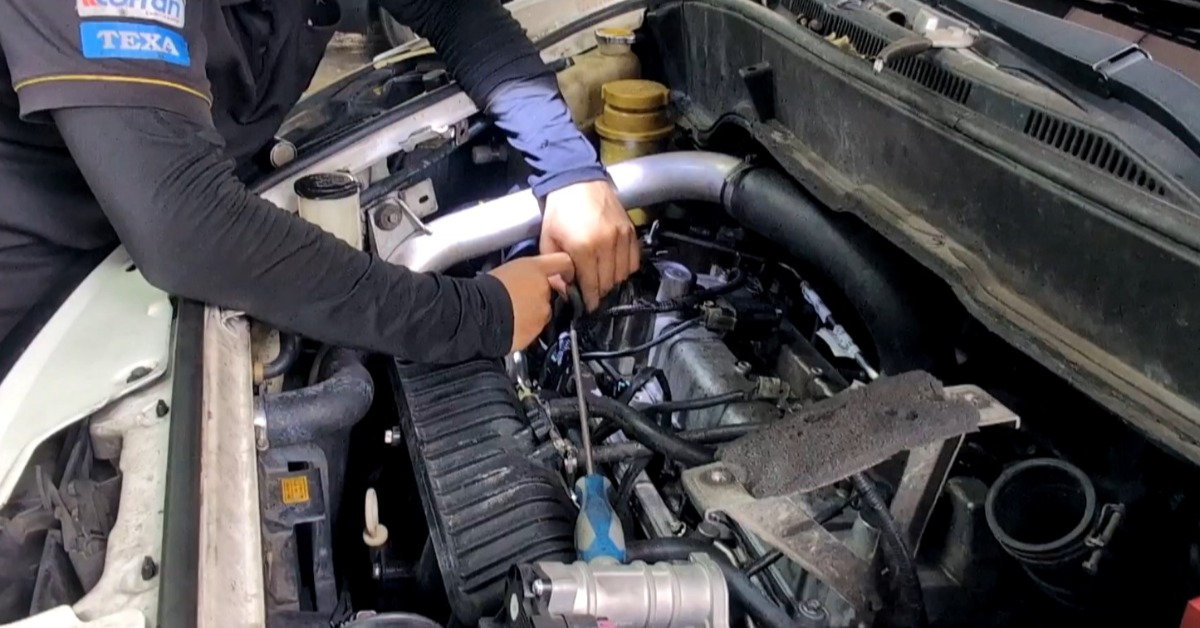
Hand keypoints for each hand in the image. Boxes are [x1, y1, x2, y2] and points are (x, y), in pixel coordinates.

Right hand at [489, 253, 575, 352]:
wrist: (478, 317)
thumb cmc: (484, 292)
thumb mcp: (505, 270)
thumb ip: (523, 271)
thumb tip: (524, 275)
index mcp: (535, 268)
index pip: (562, 262)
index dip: (565, 267)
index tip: (566, 272)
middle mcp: (544, 289)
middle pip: (551, 290)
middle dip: (539, 294)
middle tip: (518, 296)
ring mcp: (543, 311)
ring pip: (544, 310)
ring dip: (533, 311)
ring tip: (511, 311)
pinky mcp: (538, 330)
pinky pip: (536, 327)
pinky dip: (527, 326)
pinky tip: (511, 323)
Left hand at [541, 180, 639, 310]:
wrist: (576, 181)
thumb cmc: (560, 210)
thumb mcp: (548, 239)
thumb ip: (555, 268)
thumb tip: (564, 290)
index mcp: (583, 248)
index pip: (591, 285)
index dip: (590, 300)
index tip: (588, 306)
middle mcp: (606, 244)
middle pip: (608, 282)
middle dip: (600, 292)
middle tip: (593, 294)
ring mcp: (621, 237)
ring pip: (623, 274)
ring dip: (613, 282)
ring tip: (603, 281)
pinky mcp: (630, 230)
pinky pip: (634, 260)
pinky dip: (626, 268)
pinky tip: (615, 268)